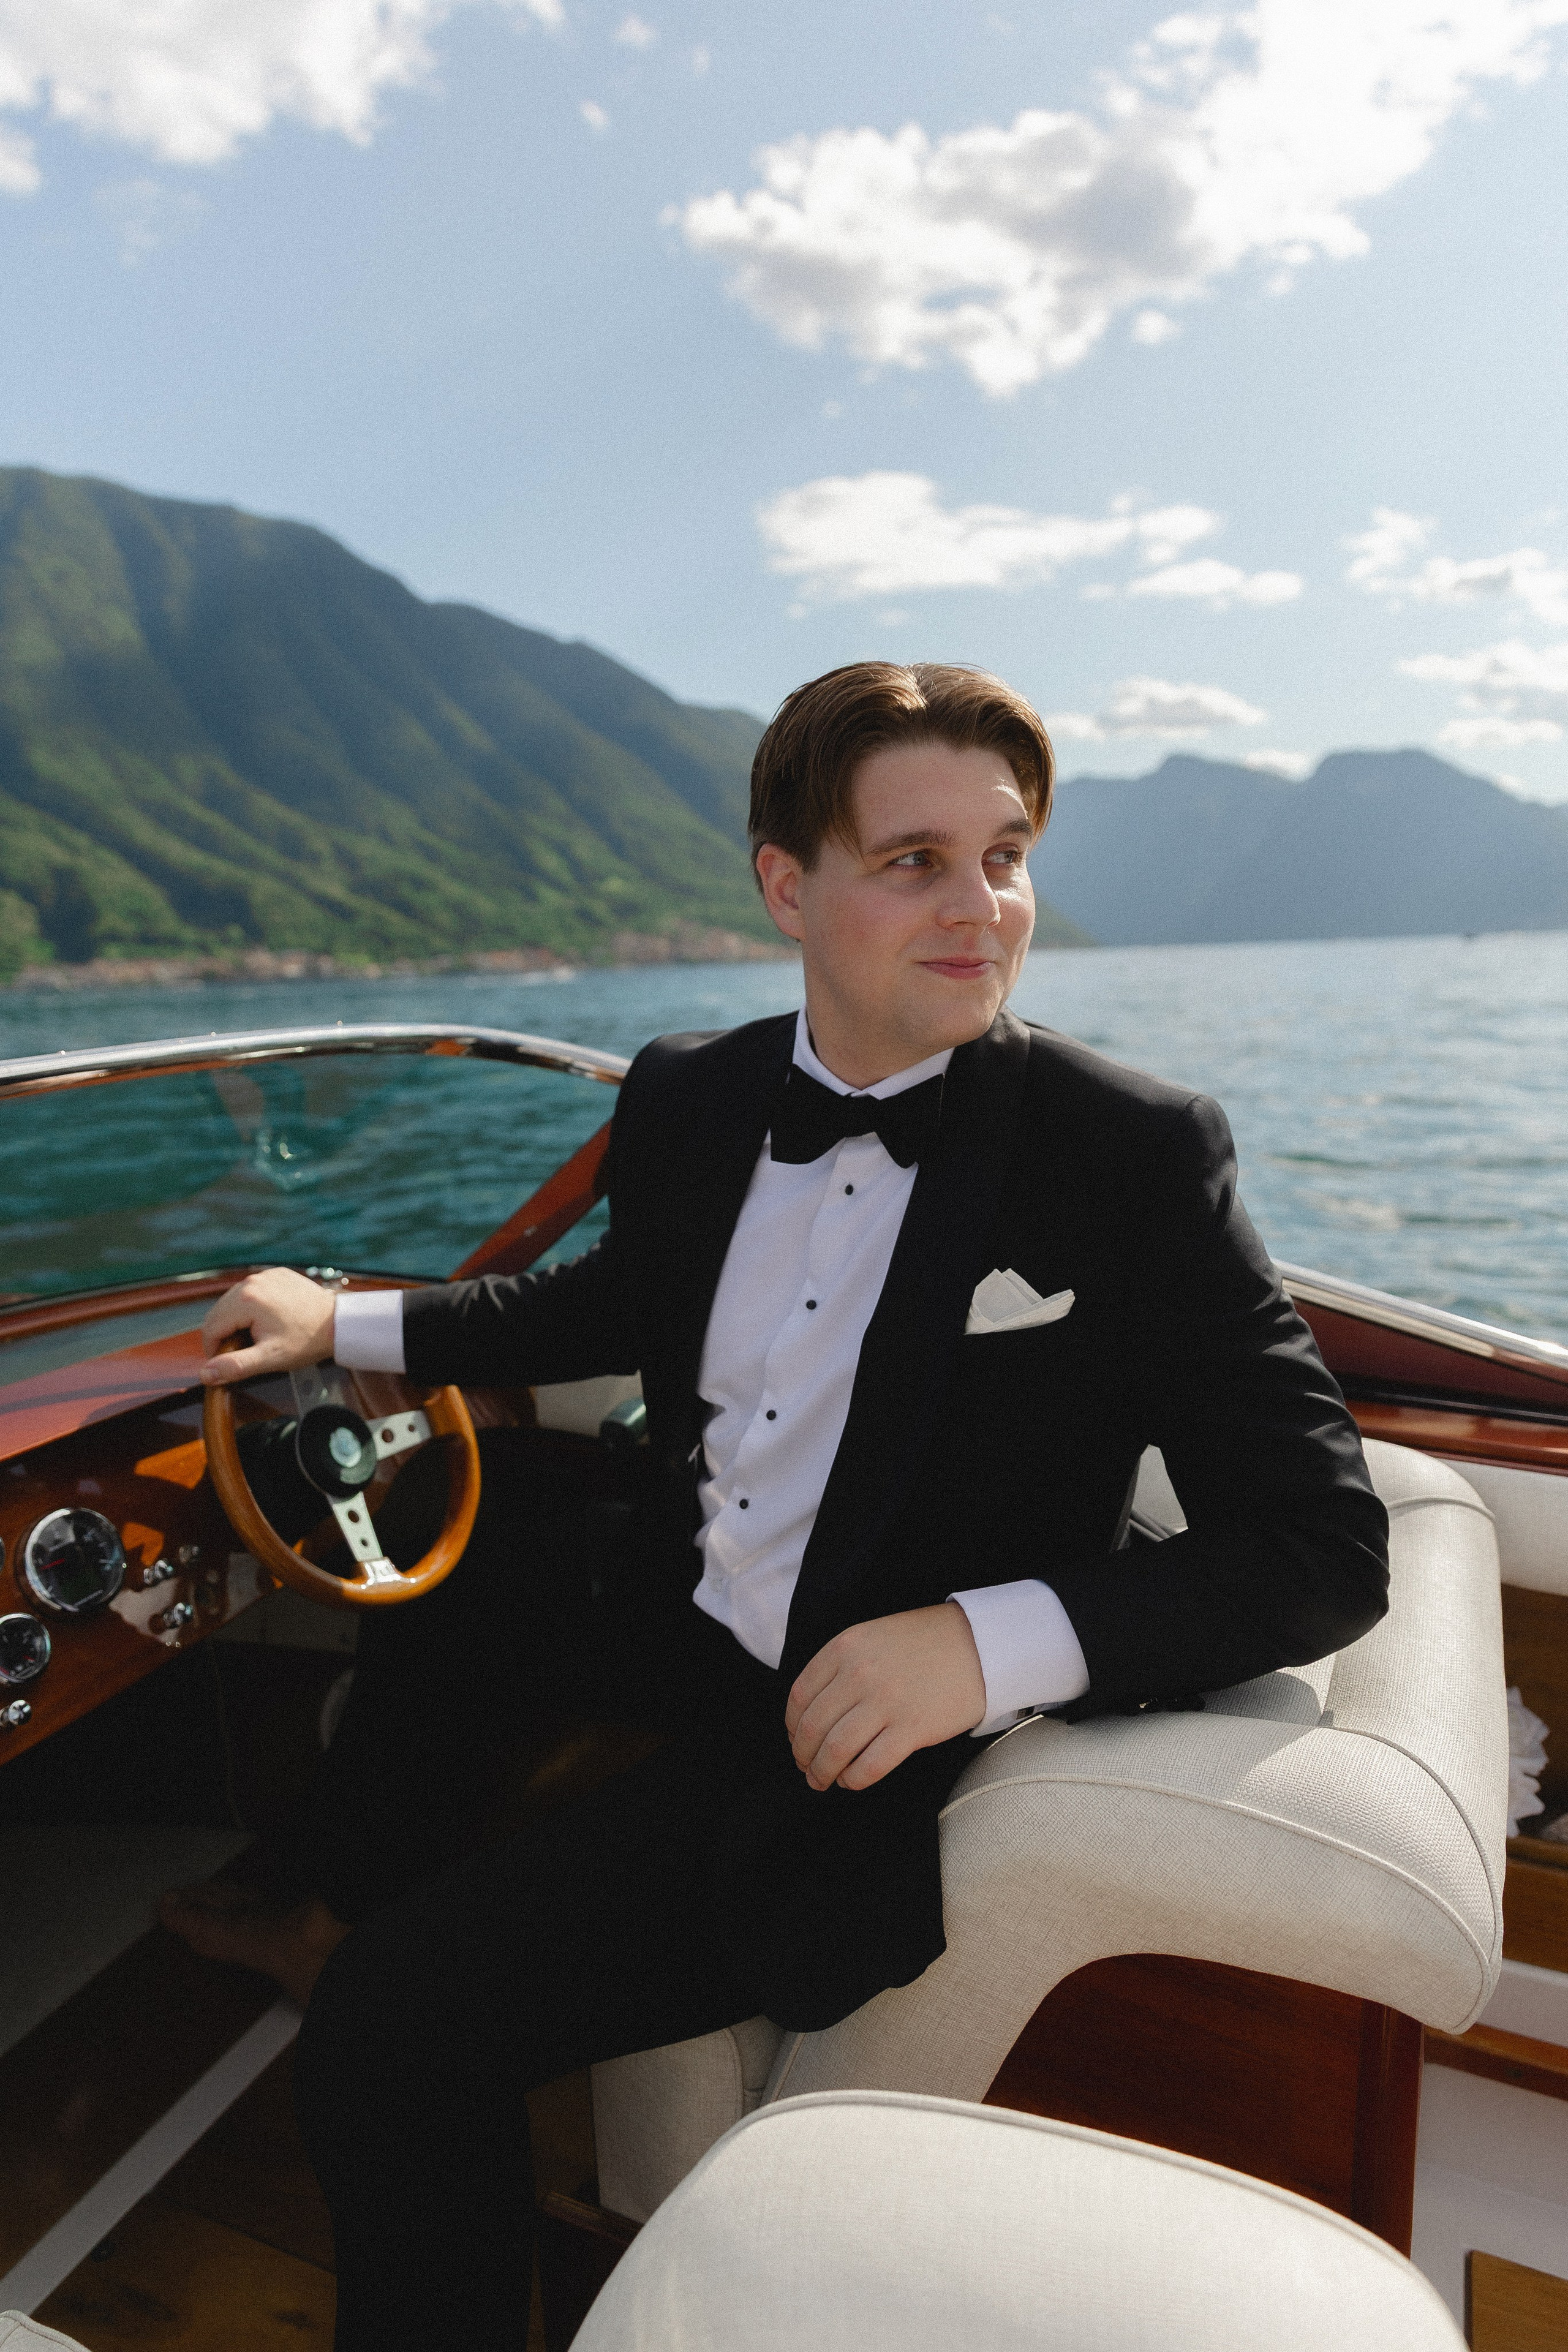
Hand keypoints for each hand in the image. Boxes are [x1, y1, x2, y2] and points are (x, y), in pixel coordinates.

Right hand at [199, 1267, 337, 1386]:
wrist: (338, 1322)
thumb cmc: (307, 1340)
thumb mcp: (270, 1358)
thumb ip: (235, 1366)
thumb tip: (205, 1374)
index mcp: (246, 1299)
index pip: (211, 1327)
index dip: (212, 1350)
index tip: (223, 1364)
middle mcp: (252, 1281)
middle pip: (219, 1312)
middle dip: (224, 1335)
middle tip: (240, 1353)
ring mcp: (264, 1276)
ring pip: (233, 1302)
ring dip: (236, 1321)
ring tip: (254, 1339)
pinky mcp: (276, 1275)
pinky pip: (251, 1292)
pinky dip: (251, 1308)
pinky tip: (267, 1322)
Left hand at [785, 1603, 985, 1792]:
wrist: (980, 1644)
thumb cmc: (926, 1641)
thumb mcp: (873, 1636)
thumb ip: (842, 1665)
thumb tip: (814, 1711)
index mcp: (845, 1647)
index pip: (799, 1696)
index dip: (792, 1726)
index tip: (796, 1738)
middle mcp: (859, 1673)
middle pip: (812, 1728)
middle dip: (803, 1755)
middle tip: (806, 1767)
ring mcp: (885, 1702)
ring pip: (835, 1751)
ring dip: (822, 1772)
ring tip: (822, 1780)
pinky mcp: (912, 1729)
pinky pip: (870, 1766)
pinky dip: (854, 1780)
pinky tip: (852, 1780)